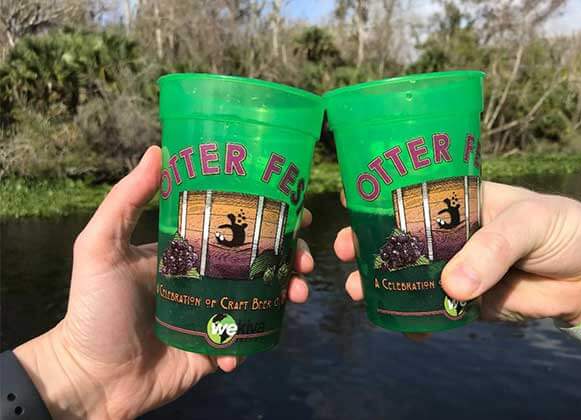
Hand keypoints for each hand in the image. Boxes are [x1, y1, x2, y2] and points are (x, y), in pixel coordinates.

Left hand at [13, 146, 314, 418]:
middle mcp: (207, 277)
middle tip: (305, 258)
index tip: (295, 207)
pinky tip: (243, 341)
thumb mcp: (101, 247)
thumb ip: (126, 200)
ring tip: (297, 293)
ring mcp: (216, 312)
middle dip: (290, 255)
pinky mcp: (218, 348)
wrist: (92, 378)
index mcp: (188, 250)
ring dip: (287, 292)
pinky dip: (255, 338)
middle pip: (260, 259)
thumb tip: (159, 150)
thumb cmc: (95, 308)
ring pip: (265, 297)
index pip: (235, 225)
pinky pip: (249, 339)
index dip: (268, 214)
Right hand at [335, 181, 580, 392]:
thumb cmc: (563, 230)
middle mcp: (451, 233)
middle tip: (345, 254)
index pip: (412, 195)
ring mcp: (456, 268)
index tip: (350, 209)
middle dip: (368, 245)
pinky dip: (414, 319)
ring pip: (410, 275)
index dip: (379, 201)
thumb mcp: (529, 223)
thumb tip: (451, 287)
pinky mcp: (466, 301)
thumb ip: (491, 250)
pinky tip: (397, 324)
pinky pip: (433, 310)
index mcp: (460, 201)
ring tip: (358, 291)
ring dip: (382, 283)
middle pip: (400, 238)